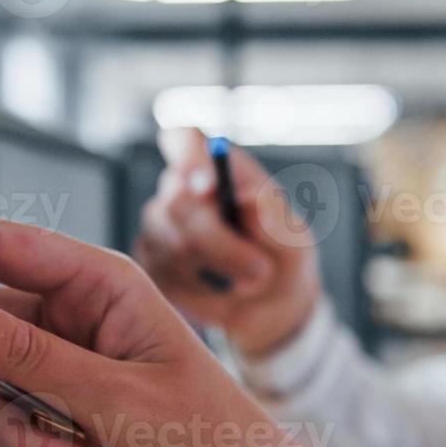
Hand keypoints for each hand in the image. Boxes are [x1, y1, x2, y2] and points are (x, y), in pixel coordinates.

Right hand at [133, 127, 322, 356]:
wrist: (270, 306)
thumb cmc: (281, 258)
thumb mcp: (294, 240)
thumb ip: (275, 219)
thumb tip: (248, 197)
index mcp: (216, 168)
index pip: (184, 140)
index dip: (189, 156)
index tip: (209, 185)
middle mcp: (180, 191)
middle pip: (176, 201)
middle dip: (219, 241)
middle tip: (260, 267)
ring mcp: (159, 227)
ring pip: (171, 243)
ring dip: (218, 269)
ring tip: (250, 279)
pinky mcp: (151, 263)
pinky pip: (165, 274)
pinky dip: (201, 289)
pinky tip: (221, 288)